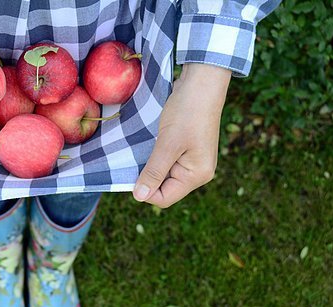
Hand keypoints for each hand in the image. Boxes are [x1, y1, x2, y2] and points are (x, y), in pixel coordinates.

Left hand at [133, 63, 230, 207]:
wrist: (201, 83)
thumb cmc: (187, 112)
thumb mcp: (167, 144)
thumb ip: (153, 171)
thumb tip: (139, 196)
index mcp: (197, 175)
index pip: (164, 198)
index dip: (145, 191)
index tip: (131, 173)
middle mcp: (197, 173)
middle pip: (164, 188)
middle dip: (147, 177)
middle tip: (138, 156)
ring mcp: (192, 162)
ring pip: (163, 175)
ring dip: (149, 166)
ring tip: (144, 148)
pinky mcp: (186, 151)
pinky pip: (166, 163)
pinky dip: (155, 157)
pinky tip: (149, 145)